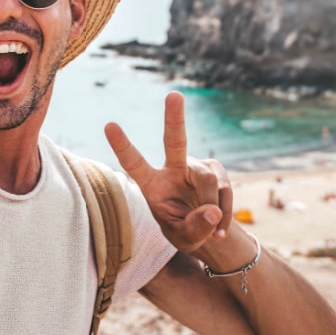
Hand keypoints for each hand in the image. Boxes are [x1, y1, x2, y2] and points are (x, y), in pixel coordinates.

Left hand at [104, 91, 231, 255]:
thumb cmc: (184, 231)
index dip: (122, 146)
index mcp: (152, 184)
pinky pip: (225, 191)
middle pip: (174, 141)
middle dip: (175, 118)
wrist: (206, 231)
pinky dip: (226, 214)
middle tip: (174, 95)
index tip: (109, 125)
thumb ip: (195, 228)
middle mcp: (173, 169)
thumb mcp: (184, 239)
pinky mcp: (217, 171)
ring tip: (212, 233)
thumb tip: (212, 211)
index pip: (135, 164)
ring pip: (209, 182)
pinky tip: (221, 230)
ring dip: (213, 210)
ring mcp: (197, 168)